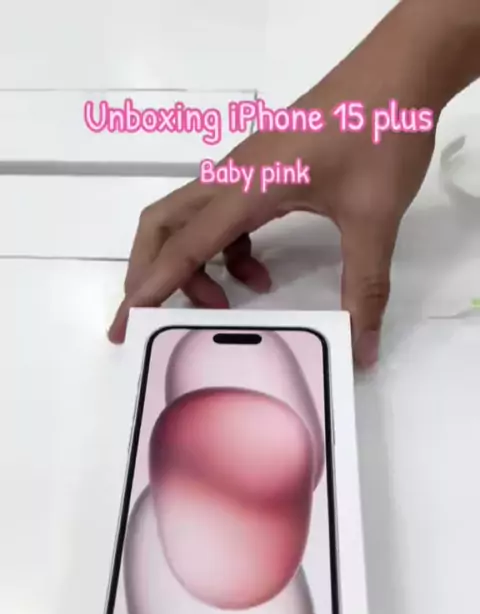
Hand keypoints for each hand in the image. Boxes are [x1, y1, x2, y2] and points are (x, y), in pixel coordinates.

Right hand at [108, 1, 437, 367]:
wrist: (401, 72)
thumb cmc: (381, 132)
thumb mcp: (373, 218)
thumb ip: (364, 286)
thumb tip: (363, 348)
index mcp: (247, 187)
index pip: (183, 246)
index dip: (151, 290)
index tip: (126, 324)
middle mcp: (233, 177)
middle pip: (163, 225)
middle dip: (150, 274)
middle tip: (152, 318)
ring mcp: (245, 171)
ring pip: (190, 221)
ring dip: (193, 266)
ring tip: (223, 304)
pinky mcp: (262, 170)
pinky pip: (224, 217)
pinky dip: (227, 251)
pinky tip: (260, 274)